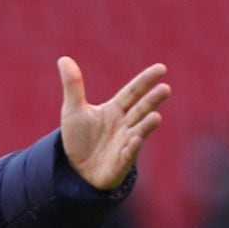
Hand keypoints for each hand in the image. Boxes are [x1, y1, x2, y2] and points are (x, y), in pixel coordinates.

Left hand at [58, 56, 170, 189]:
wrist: (75, 169)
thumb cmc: (79, 138)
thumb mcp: (73, 110)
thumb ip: (73, 86)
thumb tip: (63, 59)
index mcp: (115, 110)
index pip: (133, 92)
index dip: (145, 81)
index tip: (161, 68)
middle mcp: (125, 124)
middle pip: (141, 109)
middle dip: (152, 100)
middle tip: (165, 88)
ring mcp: (125, 143)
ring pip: (139, 131)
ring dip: (147, 125)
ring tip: (156, 116)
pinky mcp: (120, 162)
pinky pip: (127, 154)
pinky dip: (131, 148)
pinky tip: (135, 140)